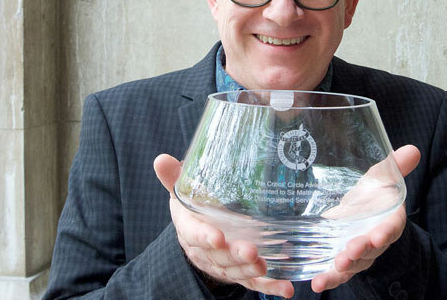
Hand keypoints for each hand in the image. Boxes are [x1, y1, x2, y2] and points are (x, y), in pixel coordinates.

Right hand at [154, 154, 294, 297]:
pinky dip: (270, 287)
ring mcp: (223, 264)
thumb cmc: (193, 206)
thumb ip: (173, 178)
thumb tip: (160, 159)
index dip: (205, 237)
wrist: (200, 230)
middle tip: (250, 251)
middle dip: (235, 255)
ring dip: (250, 271)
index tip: (217, 237)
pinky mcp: (239, 273)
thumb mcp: (181, 191)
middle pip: (219, 256)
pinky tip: (286, 289)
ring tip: (264, 266)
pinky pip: (253, 283)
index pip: (195, 235)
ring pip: (235, 271)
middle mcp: (205, 251)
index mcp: (190, 228)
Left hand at [311, 144, 420, 292]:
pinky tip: (317, 283)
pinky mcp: (344, 260)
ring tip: (333, 269)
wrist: (362, 210)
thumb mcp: (382, 177)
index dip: (385, 232)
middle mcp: (377, 240)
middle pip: (372, 249)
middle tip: (348, 253)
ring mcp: (360, 253)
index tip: (377, 235)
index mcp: (389, 219)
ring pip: (355, 264)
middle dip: (361, 252)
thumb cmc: (374, 193)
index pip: (391, 228)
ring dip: (344, 269)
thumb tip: (413, 149)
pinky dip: (329, 279)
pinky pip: (338, 273)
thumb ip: (395, 165)